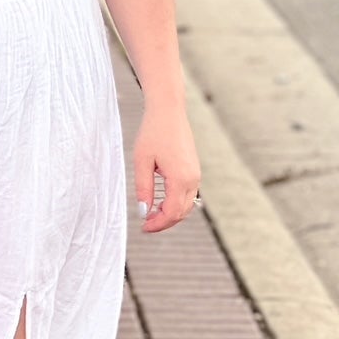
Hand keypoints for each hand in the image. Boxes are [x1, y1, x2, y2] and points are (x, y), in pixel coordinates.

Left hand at [133, 104, 199, 232]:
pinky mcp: (194, 169)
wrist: (168, 110)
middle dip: (164, 222)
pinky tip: (159, 201)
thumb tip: (144, 212)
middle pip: (181, 212)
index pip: (172, 213)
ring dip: (170, 213)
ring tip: (150, 214)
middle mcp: (193, 178)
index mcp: (181, 178)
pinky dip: (175, 203)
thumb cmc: (153, 132)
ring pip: (186, 205)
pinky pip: (187, 194)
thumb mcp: (142, 162)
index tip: (143, 227)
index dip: (158, 224)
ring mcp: (196, 174)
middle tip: (145, 224)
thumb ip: (143, 189)